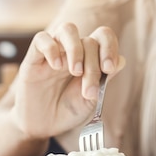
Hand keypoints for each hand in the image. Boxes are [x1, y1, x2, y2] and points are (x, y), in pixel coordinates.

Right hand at [11, 22, 124, 137]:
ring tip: (75, 72)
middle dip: (93, 66)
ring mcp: (55, 52)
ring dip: (76, 50)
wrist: (45, 126)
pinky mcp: (34, 58)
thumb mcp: (92, 99)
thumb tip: (121, 60)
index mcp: (91, 58)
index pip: (103, 37)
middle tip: (89, 89)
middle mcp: (74, 51)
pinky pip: (42, 38)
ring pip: (68, 29)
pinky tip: (56, 66)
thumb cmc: (70, 111)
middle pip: (89, 40)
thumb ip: (105, 80)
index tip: (109, 69)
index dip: (110, 48)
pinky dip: (51, 48)